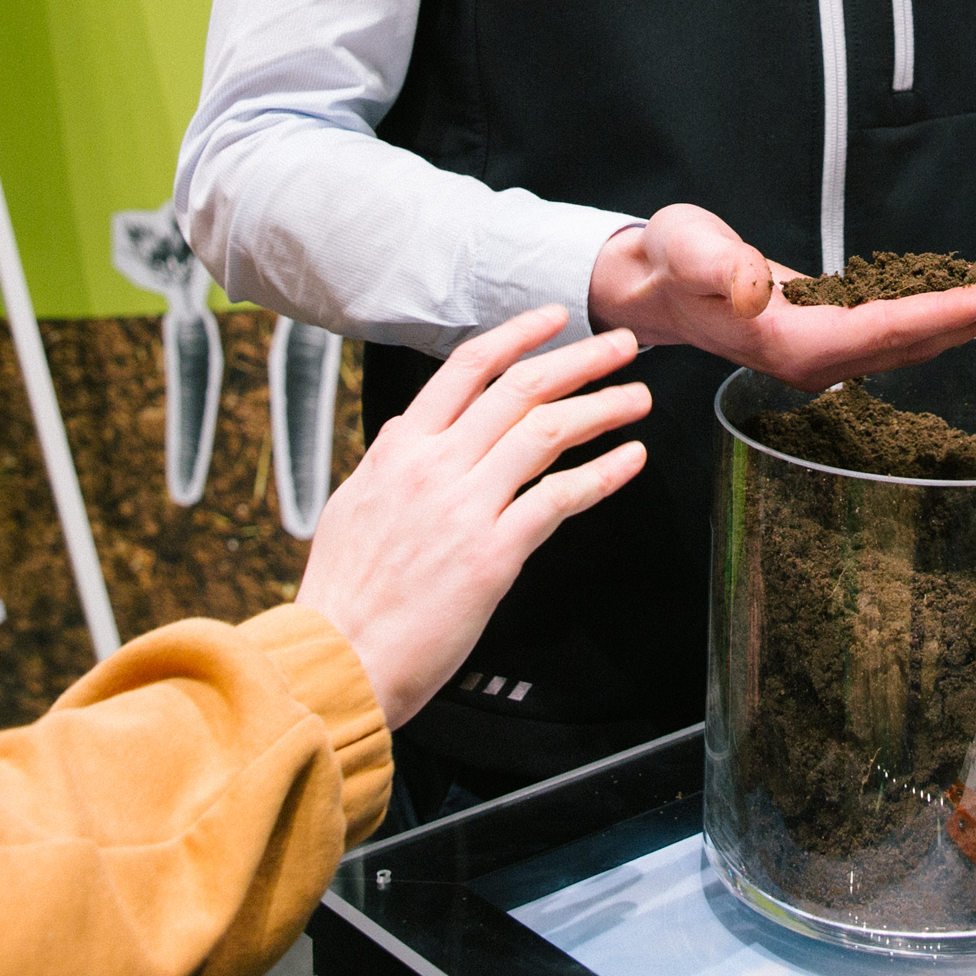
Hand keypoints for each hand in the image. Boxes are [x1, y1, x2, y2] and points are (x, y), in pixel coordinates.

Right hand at [292, 309, 651, 728]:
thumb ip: (389, 461)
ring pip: (547, 431)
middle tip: (622, 346)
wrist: (336, 657)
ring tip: (638, 399)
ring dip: (603, 407)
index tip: (555, 318)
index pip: (466, 369)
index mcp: (400, 449)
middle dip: (580, 360)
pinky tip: (629, 460)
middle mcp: (433, 466)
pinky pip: (559, 498)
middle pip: (520, 389)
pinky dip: (602, 474)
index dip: (518, 334)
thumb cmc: (345, 592)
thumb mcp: (354, 504)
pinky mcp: (491, 554)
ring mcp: (464, 507)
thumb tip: (409, 428)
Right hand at [589, 203, 975, 387]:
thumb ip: (719, 266)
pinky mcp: (829, 338)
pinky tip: (968, 297)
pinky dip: (940, 314)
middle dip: (975, 316)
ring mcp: (824, 355)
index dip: (948, 311)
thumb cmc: (670, 261)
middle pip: (914, 344)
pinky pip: (898, 332)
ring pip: (912, 343)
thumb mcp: (687, 249)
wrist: (652, 285)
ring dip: (965, 318)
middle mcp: (818, 361)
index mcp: (794, 344)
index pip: (889, 330)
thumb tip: (754, 286)